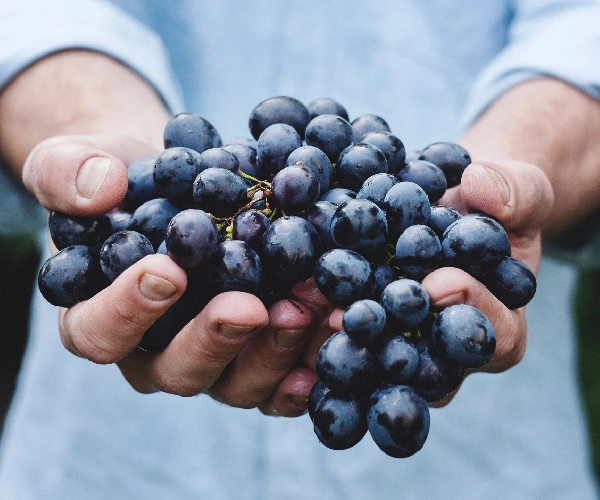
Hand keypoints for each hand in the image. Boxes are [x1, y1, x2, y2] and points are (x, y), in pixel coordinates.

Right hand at [24, 134, 331, 416]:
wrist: (180, 185)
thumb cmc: (123, 181)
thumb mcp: (78, 162)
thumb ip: (68, 173)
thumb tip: (100, 188)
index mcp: (100, 317)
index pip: (100, 332)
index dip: (128, 310)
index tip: (167, 271)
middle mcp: (156, 352)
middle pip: (178, 370)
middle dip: (216, 339)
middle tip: (250, 306)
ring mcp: (213, 360)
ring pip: (239, 382)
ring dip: (276, 351)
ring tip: (310, 308)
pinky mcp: (258, 355)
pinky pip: (283, 379)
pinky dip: (311, 363)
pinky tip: (336, 332)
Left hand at [323, 159, 553, 405]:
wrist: (453, 204)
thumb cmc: (492, 205)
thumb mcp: (520, 189)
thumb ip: (516, 191)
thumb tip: (481, 188)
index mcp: (499, 327)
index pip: (494, 337)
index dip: (471, 311)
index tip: (440, 281)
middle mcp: (446, 351)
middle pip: (424, 365)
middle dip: (391, 339)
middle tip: (356, 316)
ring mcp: (402, 344)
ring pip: (375, 359)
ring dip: (341, 339)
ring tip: (311, 311)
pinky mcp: (364, 328)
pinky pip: (341, 334)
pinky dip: (314, 318)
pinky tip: (288, 300)